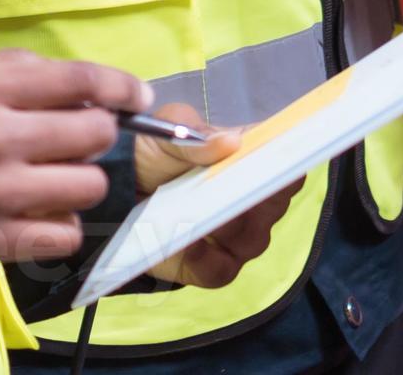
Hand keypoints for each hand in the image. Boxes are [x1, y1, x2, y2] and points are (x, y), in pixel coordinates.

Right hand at [0, 52, 144, 270]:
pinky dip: (62, 224)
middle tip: (79, 140)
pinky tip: (41, 213)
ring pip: (87, 186)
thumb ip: (7, 72)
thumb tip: (74, 82)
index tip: (137, 97)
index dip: (122, 88)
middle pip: (95, 134)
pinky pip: (64, 234)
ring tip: (54, 179)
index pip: (81, 81)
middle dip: (97, 135)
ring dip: (80, 181)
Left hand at [131, 105, 300, 290]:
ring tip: (203, 214)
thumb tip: (232, 142)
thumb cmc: (150, 154)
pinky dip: (206, 258)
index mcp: (247, 158)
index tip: (279, 155)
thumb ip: (197, 136)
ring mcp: (234, 236)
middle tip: (237, 184)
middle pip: (275, 203)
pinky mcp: (210, 266)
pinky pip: (221, 270)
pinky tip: (188, 242)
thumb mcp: (167, 133)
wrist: (116, 194)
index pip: (284, 158)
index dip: (286, 157)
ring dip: (230, 227)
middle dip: (258, 195)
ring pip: (254, 239)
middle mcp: (250, 199)